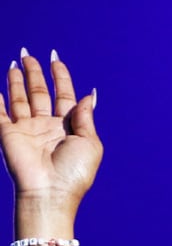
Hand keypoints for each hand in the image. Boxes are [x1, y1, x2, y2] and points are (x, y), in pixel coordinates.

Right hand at [1, 49, 100, 205]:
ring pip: (19, 98)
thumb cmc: (74, 171)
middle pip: (39, 93)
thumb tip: (89, 94)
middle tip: (29, 53)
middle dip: (35, 73)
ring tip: (16, 61)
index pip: (63, 95)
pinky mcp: (7, 134)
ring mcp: (26, 129)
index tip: (55, 58)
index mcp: (68, 127)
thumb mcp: (89, 143)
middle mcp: (46, 126)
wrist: (50, 192)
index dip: (60, 76)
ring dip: (17, 80)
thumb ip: (85, 117)